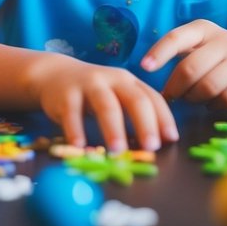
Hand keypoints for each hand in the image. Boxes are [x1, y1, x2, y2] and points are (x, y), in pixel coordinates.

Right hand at [27, 54, 176, 152]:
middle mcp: (113, 79)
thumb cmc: (93, 93)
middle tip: (151, 147)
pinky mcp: (66, 94)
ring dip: (113, 129)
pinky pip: (72, 113)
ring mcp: (89, 84)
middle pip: (134, 99)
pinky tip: (79, 147)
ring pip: (106, 105)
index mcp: (130, 82)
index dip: (164, 118)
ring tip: (118, 151)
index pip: (152, 98)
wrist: (54, 74)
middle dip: (145, 123)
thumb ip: (133, 116)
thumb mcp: (116, 97)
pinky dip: (75, 131)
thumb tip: (154, 146)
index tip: (172, 139)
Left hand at [141, 20, 226, 108]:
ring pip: (208, 87)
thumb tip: (147, 73)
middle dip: (175, 88)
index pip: (177, 38)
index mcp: (204, 29)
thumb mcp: (204, 43)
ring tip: (193, 98)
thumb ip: (179, 52)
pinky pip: (226, 99)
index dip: (159, 52)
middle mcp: (223, 40)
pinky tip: (212, 102)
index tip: (144, 67)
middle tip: (171, 96)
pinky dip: (214, 106)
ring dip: (194, 99)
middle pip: (190, 69)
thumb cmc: (224, 54)